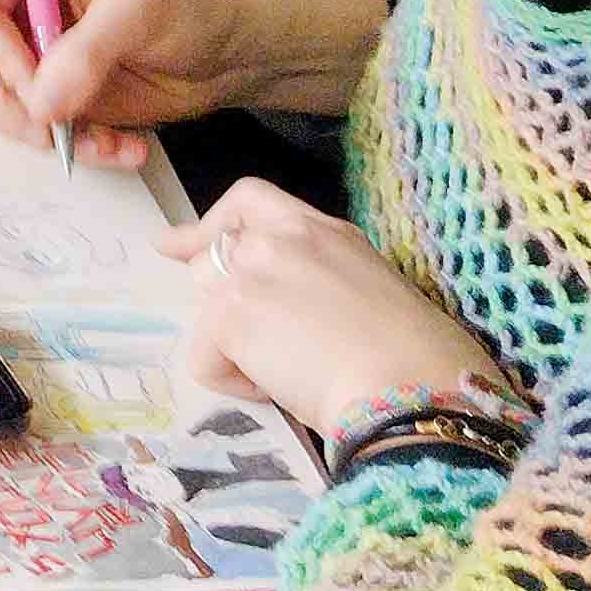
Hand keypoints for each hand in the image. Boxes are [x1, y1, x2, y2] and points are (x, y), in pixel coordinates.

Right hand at [0, 0, 390, 169]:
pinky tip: (124, 148)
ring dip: (49, 136)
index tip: (36, 84)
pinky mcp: (53, 97)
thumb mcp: (138, 14)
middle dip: (14, 107)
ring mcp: (31, 57)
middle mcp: (16, 9)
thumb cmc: (188, 10)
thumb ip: (85, 52)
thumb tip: (38, 104)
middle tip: (58, 131)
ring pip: (0, 107)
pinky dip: (75, 150)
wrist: (232, 52)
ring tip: (109, 144)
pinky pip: (38, 133)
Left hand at [164, 174, 507, 430]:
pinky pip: (204, 359)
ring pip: (205, 309)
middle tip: (268, 347)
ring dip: (236, 346)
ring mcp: (248, 273)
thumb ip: (319, 274)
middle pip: (212, 261)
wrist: (413, 387)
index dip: (207, 225)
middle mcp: (277, 240)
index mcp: (319, 229)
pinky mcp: (228, 317)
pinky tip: (283, 391)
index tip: (174, 246)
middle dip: (227, 306)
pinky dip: (236, 385)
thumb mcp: (368, 285)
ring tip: (293, 372)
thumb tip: (289, 303)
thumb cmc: (416, 357)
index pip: (247, 200)